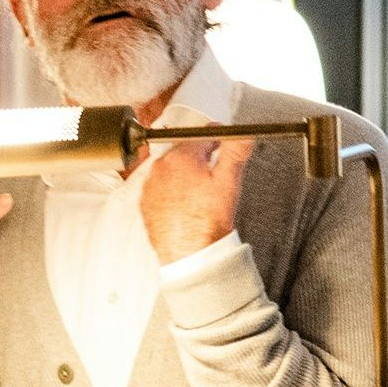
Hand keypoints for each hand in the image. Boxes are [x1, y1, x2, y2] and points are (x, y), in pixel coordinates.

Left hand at [139, 138, 252, 262]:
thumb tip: (242, 134)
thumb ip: (235, 152)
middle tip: (213, 175)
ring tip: (200, 195)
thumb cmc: (207, 219)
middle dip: (199, 159)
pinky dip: (171, 192)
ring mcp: (150, 185)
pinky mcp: (145, 202)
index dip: (216, 141)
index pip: (201, 136)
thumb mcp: (228, 181)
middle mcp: (160, 167)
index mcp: (181, 156)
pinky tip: (185, 205)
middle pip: (184, 152)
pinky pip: (160, 188)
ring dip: (185, 175)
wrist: (190, 252)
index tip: (221, 146)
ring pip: (171, 171)